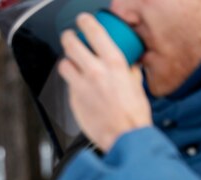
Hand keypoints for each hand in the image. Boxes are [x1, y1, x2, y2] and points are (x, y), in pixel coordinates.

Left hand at [58, 13, 151, 152]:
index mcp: (113, 63)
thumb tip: (129, 65)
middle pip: (71, 44)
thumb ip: (129, 71)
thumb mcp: (136, 86)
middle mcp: (94, 71)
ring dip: (67, 62)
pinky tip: (79, 88)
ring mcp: (81, 86)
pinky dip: (72, 84)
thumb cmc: (133, 115)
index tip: (83, 20)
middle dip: (69, 37)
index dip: (85, 22)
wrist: (123, 136)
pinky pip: (68, 86)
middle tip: (70, 37)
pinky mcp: (73, 100)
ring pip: (64, 64)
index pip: (94, 32)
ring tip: (71, 64)